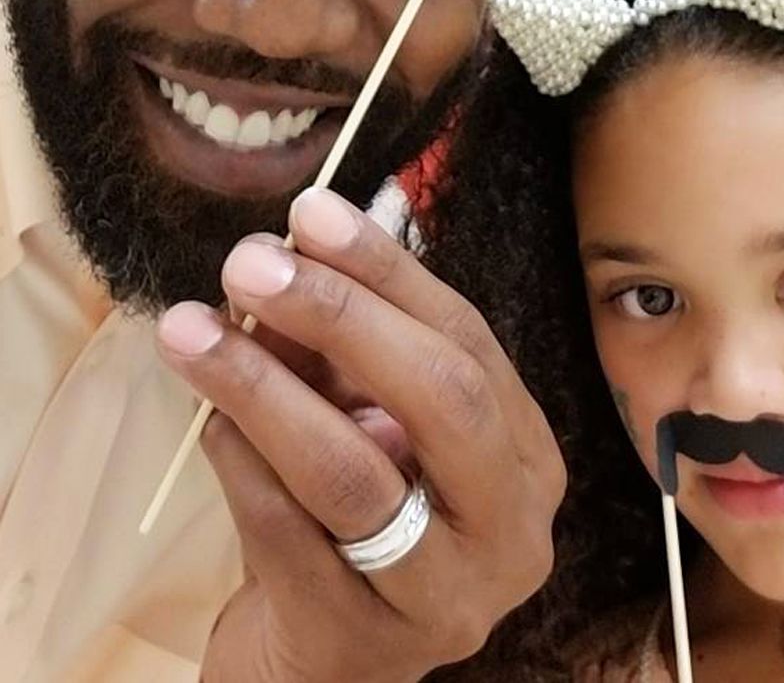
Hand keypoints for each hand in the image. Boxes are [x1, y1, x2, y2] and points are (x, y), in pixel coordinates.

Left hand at [155, 188, 564, 682]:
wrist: (324, 665)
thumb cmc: (356, 520)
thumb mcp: (368, 421)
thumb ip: (343, 350)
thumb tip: (286, 251)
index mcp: (525, 455)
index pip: (465, 337)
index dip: (387, 269)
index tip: (311, 212)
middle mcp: (511, 529)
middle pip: (440, 396)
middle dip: (339, 314)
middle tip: (249, 262)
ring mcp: (446, 598)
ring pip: (353, 473)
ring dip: (262, 386)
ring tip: (191, 331)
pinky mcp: (363, 646)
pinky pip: (286, 533)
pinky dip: (239, 463)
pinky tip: (209, 423)